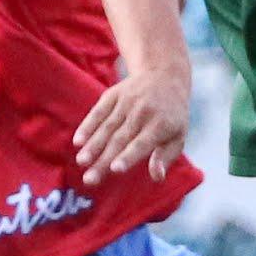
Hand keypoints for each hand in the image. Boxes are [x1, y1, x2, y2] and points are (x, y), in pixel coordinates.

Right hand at [73, 57, 192, 183]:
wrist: (164, 76)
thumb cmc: (171, 116)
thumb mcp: (178, 136)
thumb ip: (166, 157)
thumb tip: (157, 177)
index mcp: (160, 125)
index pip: (141, 144)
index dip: (128, 156)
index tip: (115, 169)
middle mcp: (142, 113)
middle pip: (119, 140)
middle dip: (103, 160)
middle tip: (89, 180)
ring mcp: (126, 102)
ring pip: (106, 127)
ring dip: (92, 145)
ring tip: (81, 162)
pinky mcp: (113, 95)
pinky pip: (98, 112)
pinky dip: (87, 126)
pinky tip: (77, 141)